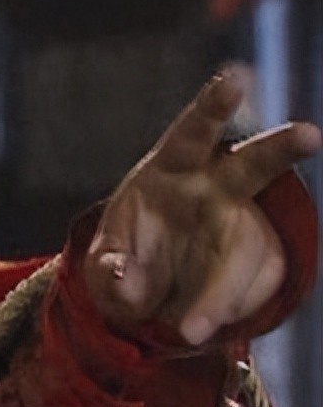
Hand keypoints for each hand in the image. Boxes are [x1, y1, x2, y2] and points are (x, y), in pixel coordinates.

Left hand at [83, 68, 321, 346]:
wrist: (151, 292)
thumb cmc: (125, 260)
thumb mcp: (103, 265)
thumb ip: (109, 270)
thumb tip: (123, 277)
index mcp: (171, 167)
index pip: (193, 130)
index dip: (215, 104)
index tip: (238, 77)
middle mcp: (216, 186)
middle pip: (253, 164)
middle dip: (281, 148)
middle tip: (310, 135)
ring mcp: (246, 221)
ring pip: (251, 248)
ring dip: (224, 291)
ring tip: (188, 329)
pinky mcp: (262, 256)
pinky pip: (257, 285)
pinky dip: (228, 309)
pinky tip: (200, 320)